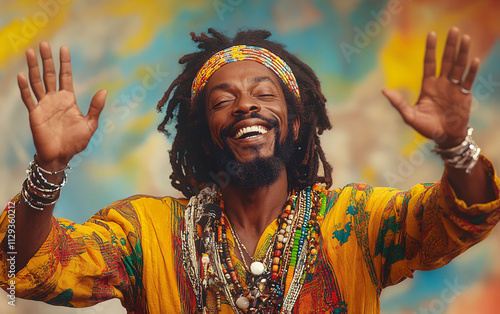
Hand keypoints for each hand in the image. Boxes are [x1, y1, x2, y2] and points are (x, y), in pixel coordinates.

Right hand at [18, 42, 106, 170]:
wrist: (61, 156)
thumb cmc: (76, 142)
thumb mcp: (90, 124)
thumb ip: (96, 107)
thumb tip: (104, 90)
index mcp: (68, 100)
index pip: (65, 76)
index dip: (64, 63)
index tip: (64, 48)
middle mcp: (55, 99)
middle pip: (49, 75)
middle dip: (47, 60)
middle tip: (44, 44)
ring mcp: (43, 105)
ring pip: (37, 82)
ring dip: (33, 67)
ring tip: (30, 52)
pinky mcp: (34, 114)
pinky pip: (28, 98)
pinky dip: (24, 87)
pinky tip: (22, 75)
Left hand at [382, 27, 478, 147]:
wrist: (444, 138)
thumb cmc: (426, 127)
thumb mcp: (409, 116)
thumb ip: (398, 103)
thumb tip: (383, 90)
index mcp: (428, 86)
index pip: (430, 63)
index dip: (431, 49)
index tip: (431, 34)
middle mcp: (442, 83)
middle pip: (446, 60)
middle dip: (450, 46)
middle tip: (453, 29)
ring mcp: (454, 88)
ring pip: (458, 66)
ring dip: (462, 53)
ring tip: (465, 38)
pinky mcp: (464, 95)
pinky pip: (468, 80)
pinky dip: (471, 71)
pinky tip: (473, 60)